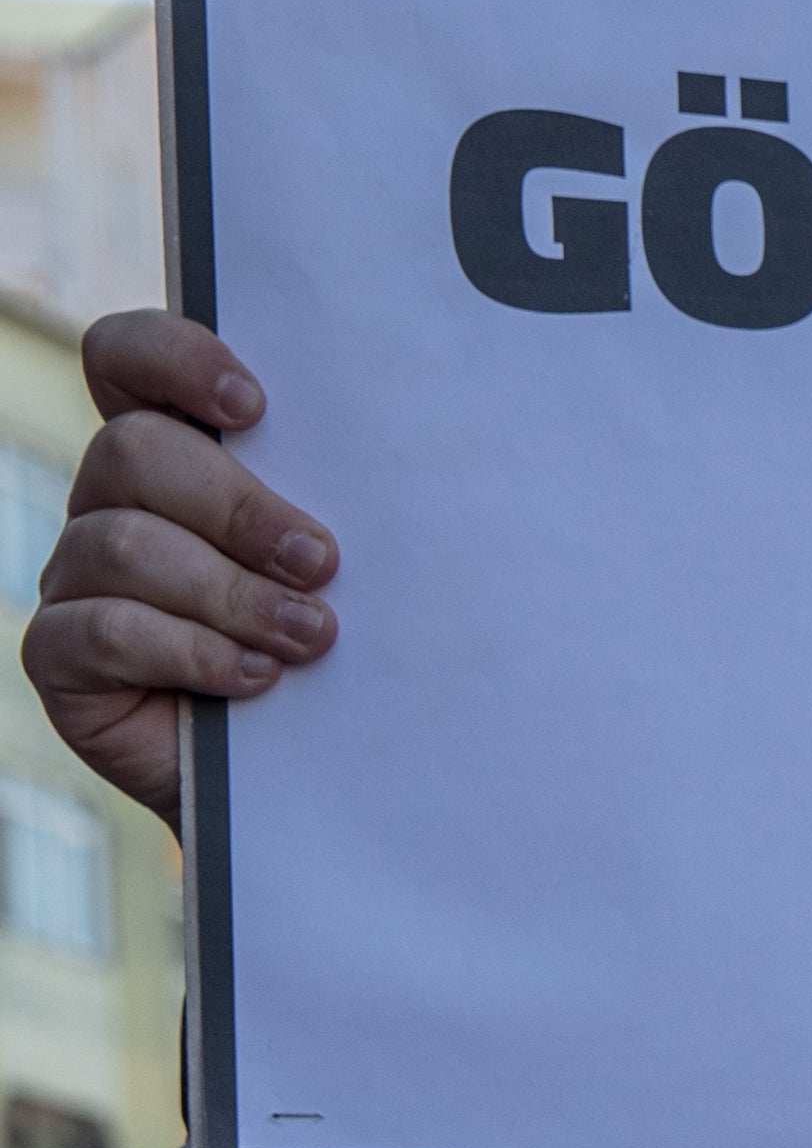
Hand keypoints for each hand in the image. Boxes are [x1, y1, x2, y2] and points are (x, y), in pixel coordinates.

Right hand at [27, 315, 330, 828]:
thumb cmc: (332, 668)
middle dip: (238, 507)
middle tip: (323, 564)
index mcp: (172, 462)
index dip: (173, 359)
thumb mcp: (342, 582)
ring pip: (123, 544)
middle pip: (133, 452)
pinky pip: (104, 629)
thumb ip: (332, 519)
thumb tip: (415, 472)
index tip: (255, 407)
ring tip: (311, 639)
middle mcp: (110, 506)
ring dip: (232, 593)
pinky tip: (257, 680)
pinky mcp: (60, 656)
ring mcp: (77, 579)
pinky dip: (191, 651)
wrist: (303, 788)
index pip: (125, 359)